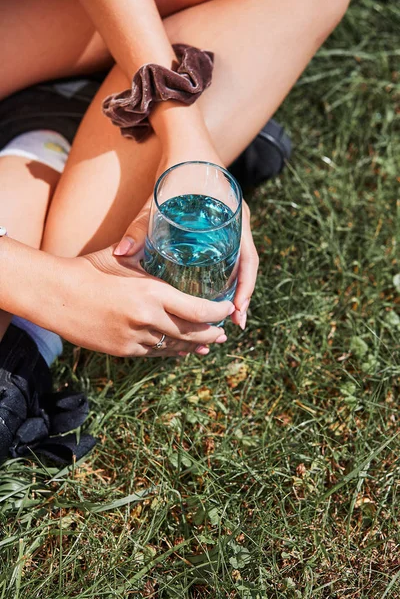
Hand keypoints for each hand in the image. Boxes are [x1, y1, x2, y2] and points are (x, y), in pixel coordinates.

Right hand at [49, 246, 233, 357]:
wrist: (55, 295)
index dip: (219, 313)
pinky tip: (179, 350)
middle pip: (192, 333)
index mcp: (152, 293)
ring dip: (193, 346)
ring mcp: (135, 338)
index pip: (199, 309)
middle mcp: (148, 319)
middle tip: (224, 334)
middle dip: (211, 334)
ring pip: (174, 346)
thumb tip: (164, 244)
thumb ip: (147, 257)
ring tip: (206, 345)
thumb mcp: (122, 259)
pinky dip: (170, 352)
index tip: (228, 309)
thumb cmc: (88, 269)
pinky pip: (154, 354)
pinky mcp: (123, 351)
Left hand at [115, 171, 258, 334]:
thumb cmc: (177, 169)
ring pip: (239, 261)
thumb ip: (141, 227)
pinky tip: (216, 287)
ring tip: (226, 313)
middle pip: (247, 266)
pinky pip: (230, 251)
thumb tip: (121, 253)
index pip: (248, 260)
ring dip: (236, 285)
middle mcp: (238, 222)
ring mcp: (233, 221)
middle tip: (233, 323)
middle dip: (241, 295)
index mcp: (233, 218)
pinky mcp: (223, 221)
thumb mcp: (160, 201)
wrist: (186, 139)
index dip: (246, 289)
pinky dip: (228, 270)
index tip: (238, 312)